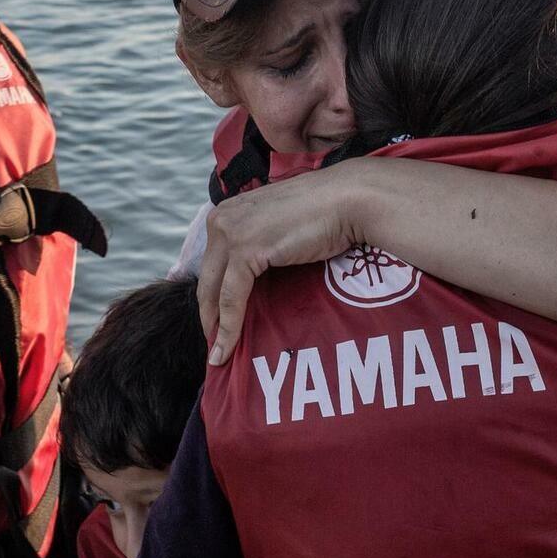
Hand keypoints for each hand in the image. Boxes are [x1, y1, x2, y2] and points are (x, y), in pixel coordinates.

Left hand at [197, 161, 368, 364]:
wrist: (349, 200)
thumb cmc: (326, 213)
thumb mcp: (279, 226)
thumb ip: (260, 242)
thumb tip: (256, 275)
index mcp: (227, 212)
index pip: (212, 263)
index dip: (212, 297)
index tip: (217, 324)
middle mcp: (222, 219)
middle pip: (207, 279)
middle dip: (209, 316)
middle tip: (215, 346)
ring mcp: (231, 233)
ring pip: (214, 293)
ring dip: (216, 328)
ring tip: (219, 357)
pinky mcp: (246, 250)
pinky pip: (232, 299)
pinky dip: (230, 328)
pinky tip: (228, 350)